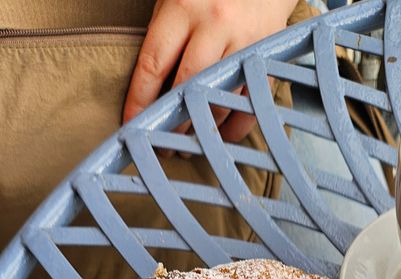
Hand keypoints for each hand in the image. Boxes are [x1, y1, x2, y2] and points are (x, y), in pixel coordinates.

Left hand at [123, 0, 296, 140]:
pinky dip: (235, 126)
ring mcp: (245, 40)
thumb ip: (163, 35)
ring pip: (220, 99)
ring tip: (190, 142)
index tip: (132, 125)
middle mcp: (216, 22)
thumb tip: (148, 90)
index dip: (140, 100)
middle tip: (163, 143)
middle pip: (188, 87)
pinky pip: (250, 102)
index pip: (154, 64)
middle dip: (173, 122)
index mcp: (184, 6)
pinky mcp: (268, 55)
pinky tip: (221, 134)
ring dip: (203, 128)